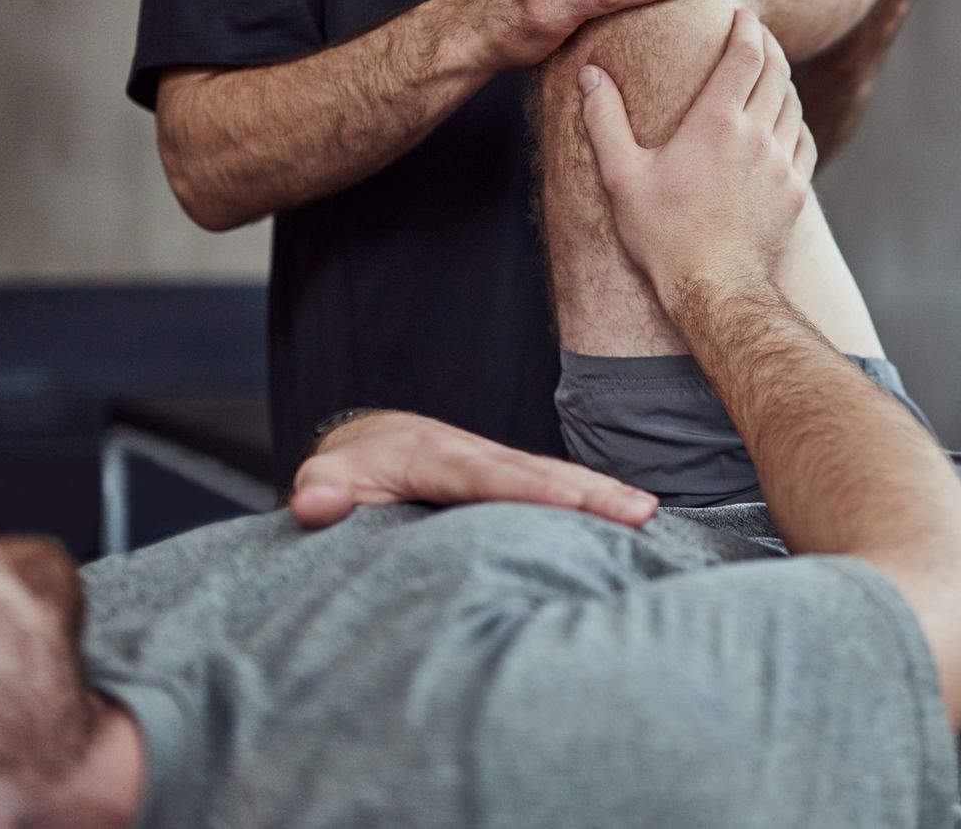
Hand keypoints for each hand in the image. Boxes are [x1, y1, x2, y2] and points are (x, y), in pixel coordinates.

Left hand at [289, 409, 658, 529]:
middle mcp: (476, 454)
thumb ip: (321, 490)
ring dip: (602, 492)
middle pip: (539, 473)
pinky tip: (630, 516)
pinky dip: (594, 497)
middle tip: (638, 511)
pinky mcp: (512, 477)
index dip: (528, 490)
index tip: (570, 504)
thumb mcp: (325, 478)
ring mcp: (498, 463)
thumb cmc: (349, 471)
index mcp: (435, 456)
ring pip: (556, 476)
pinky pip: (556, 484)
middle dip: (590, 490)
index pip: (486, 476)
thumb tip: (313, 504)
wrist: (371, 443)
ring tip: (647, 514)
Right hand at [577, 8, 816, 302]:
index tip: (743, 15)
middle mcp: (757, 135)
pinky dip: (796, 121)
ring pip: (794, 105)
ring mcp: (782, 163)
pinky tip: (785, 123)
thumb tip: (590, 75)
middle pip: (777, 72)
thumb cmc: (664, 236)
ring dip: (783, 82)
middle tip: (758, 32)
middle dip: (769, 45)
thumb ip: (604, 121)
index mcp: (716, 123)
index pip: (745, 56)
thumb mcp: (622, 177)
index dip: (748, 28)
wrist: (716, 288)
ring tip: (770, 73)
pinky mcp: (796, 190)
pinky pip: (804, 141)